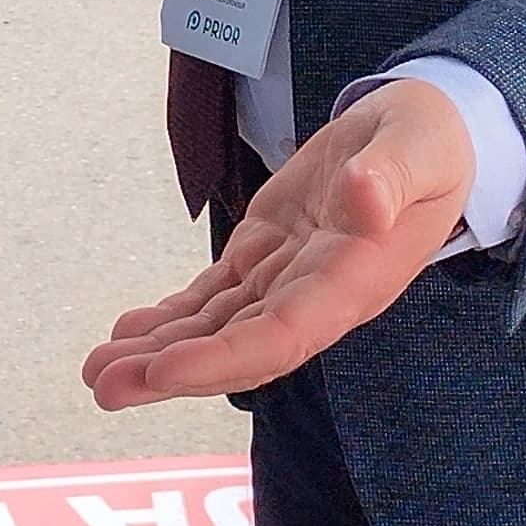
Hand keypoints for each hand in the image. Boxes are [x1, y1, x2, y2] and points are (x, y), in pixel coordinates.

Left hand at [82, 79, 477, 408]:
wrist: (425, 139)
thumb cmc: (428, 142)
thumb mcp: (420, 144)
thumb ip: (393, 175)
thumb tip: (364, 201)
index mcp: (355, 279)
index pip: (283, 335)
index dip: (223, 358)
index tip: (166, 371)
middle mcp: (317, 296)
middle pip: (238, 348)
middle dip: (170, 371)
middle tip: (104, 386)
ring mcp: (287, 281)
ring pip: (216, 329)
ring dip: (157, 353)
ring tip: (97, 371)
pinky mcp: (266, 258)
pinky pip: (213, 299)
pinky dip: (170, 318)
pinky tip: (126, 331)